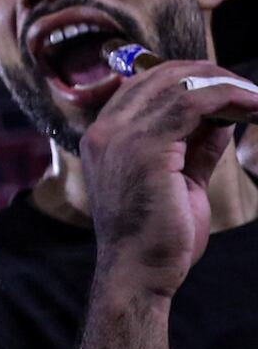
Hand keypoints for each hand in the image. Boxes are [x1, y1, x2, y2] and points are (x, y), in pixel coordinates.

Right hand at [79, 57, 257, 298]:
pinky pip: (192, 104)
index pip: (145, 85)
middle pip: (160, 76)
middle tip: (250, 89)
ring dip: (227, 85)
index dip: (189, 79)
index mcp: (104, 137)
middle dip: (211, 76)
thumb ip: (194, 147)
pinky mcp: (145, 147)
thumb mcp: (179, 180)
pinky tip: (254, 106)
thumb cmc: (158, 236)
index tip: (229, 89)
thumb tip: (223, 119)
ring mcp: (120, 136)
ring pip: (178, 85)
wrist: (140, 273)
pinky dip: (229, 98)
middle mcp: (105, 130)